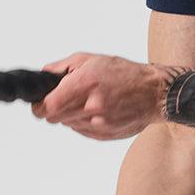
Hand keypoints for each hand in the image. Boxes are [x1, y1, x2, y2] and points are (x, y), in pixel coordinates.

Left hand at [30, 51, 166, 139]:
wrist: (155, 93)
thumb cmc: (125, 74)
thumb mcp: (91, 59)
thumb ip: (62, 68)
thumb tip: (43, 76)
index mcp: (86, 84)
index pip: (48, 106)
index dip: (39, 106)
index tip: (40, 103)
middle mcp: (92, 106)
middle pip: (55, 118)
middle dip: (54, 109)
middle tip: (64, 99)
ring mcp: (99, 124)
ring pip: (68, 124)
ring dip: (71, 115)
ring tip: (87, 102)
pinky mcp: (105, 135)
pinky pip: (82, 131)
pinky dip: (84, 122)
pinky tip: (98, 111)